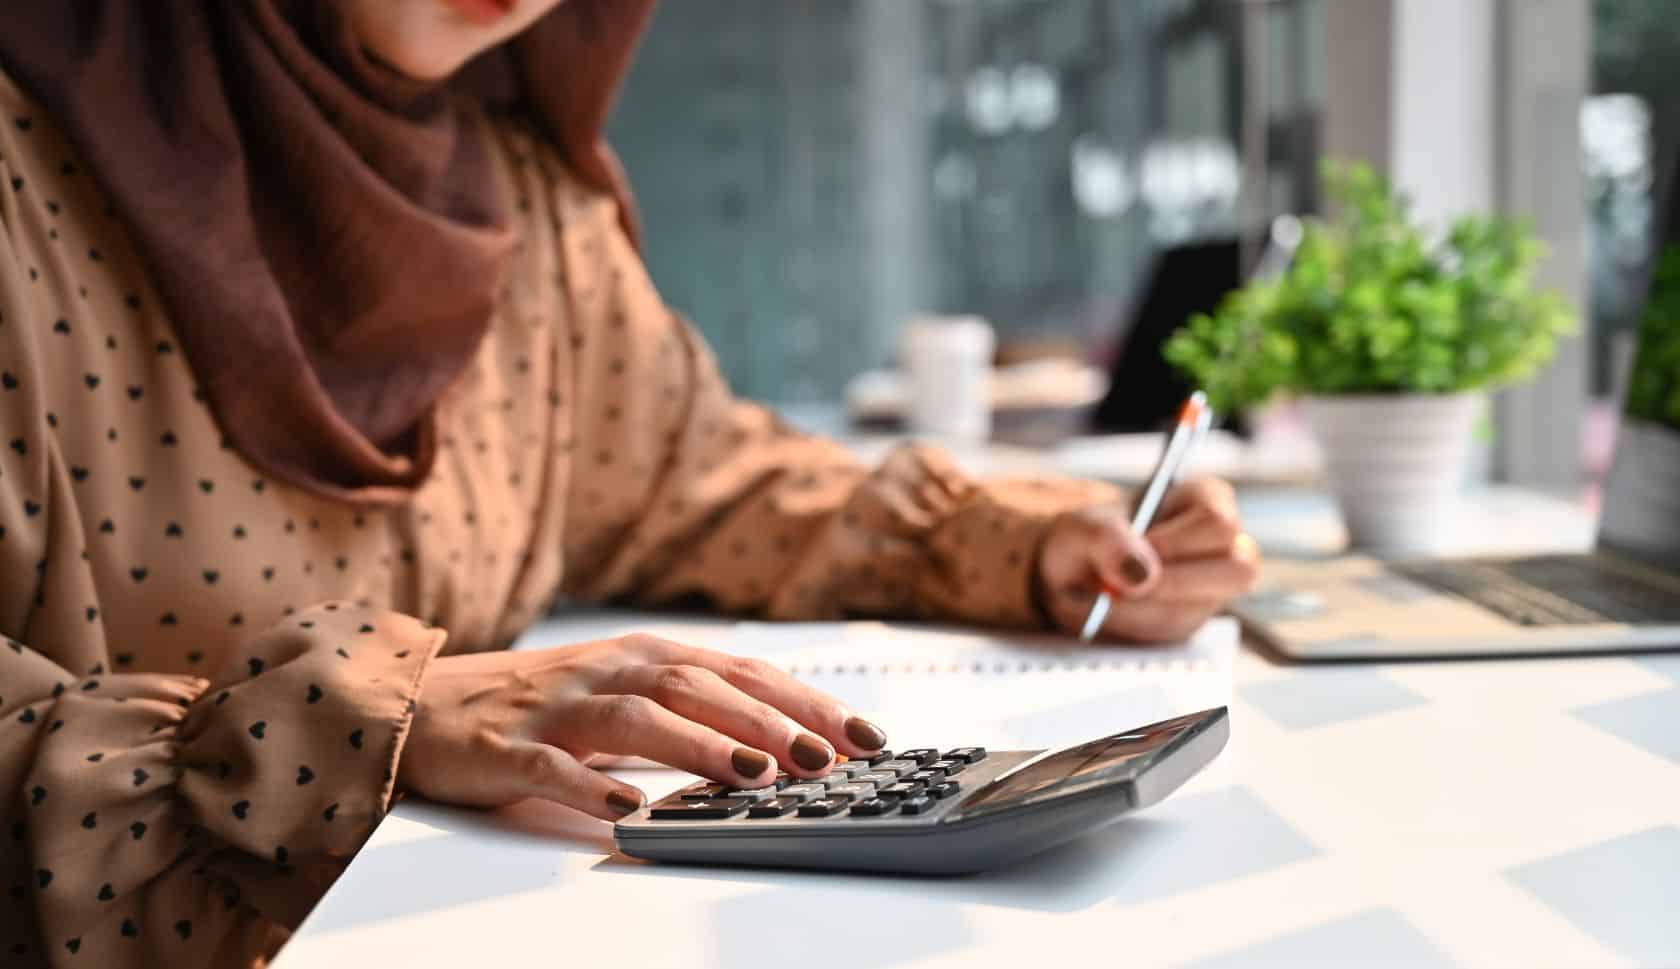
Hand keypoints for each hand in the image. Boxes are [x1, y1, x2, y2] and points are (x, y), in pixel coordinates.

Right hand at [396, 634, 889, 819]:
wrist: (427, 706)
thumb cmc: (545, 704)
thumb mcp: (628, 694)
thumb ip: (697, 711)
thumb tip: (790, 745)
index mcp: (645, 656)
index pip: (741, 673)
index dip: (805, 702)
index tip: (863, 735)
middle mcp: (609, 670)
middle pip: (698, 686)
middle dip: (768, 722)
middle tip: (823, 758)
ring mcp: (557, 706)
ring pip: (637, 719)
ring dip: (700, 746)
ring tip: (751, 774)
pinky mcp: (507, 747)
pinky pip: (552, 768)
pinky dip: (591, 786)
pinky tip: (626, 808)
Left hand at [1035, 478, 1260, 641]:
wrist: (1072, 573)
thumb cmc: (1087, 537)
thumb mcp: (1082, 527)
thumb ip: (1107, 539)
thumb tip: (1141, 574)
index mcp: (1205, 502)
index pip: (1219, 522)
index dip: (1180, 540)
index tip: (1142, 545)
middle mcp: (1221, 547)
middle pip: (1237, 571)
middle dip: (1172, 583)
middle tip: (1120, 585)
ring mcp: (1211, 590)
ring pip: (1194, 611)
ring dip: (1138, 610)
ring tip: (1099, 596)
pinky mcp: (1191, 624)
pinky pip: (1172, 637)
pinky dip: (1131, 628)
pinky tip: (1106, 612)